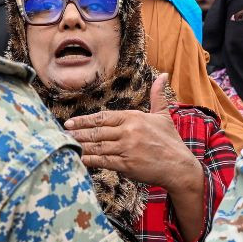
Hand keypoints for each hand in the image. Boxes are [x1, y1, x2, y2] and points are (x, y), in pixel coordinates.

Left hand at [66, 74, 206, 238]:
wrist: (179, 166)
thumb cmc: (170, 141)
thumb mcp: (163, 116)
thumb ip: (157, 96)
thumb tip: (162, 75)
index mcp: (133, 118)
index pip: (103, 117)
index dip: (84, 120)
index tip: (71, 122)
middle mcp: (128, 131)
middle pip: (96, 131)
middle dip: (78, 132)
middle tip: (63, 134)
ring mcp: (127, 148)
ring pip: (97, 146)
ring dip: (80, 145)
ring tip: (67, 145)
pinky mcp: (127, 164)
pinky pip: (103, 161)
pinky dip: (90, 160)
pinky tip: (80, 159)